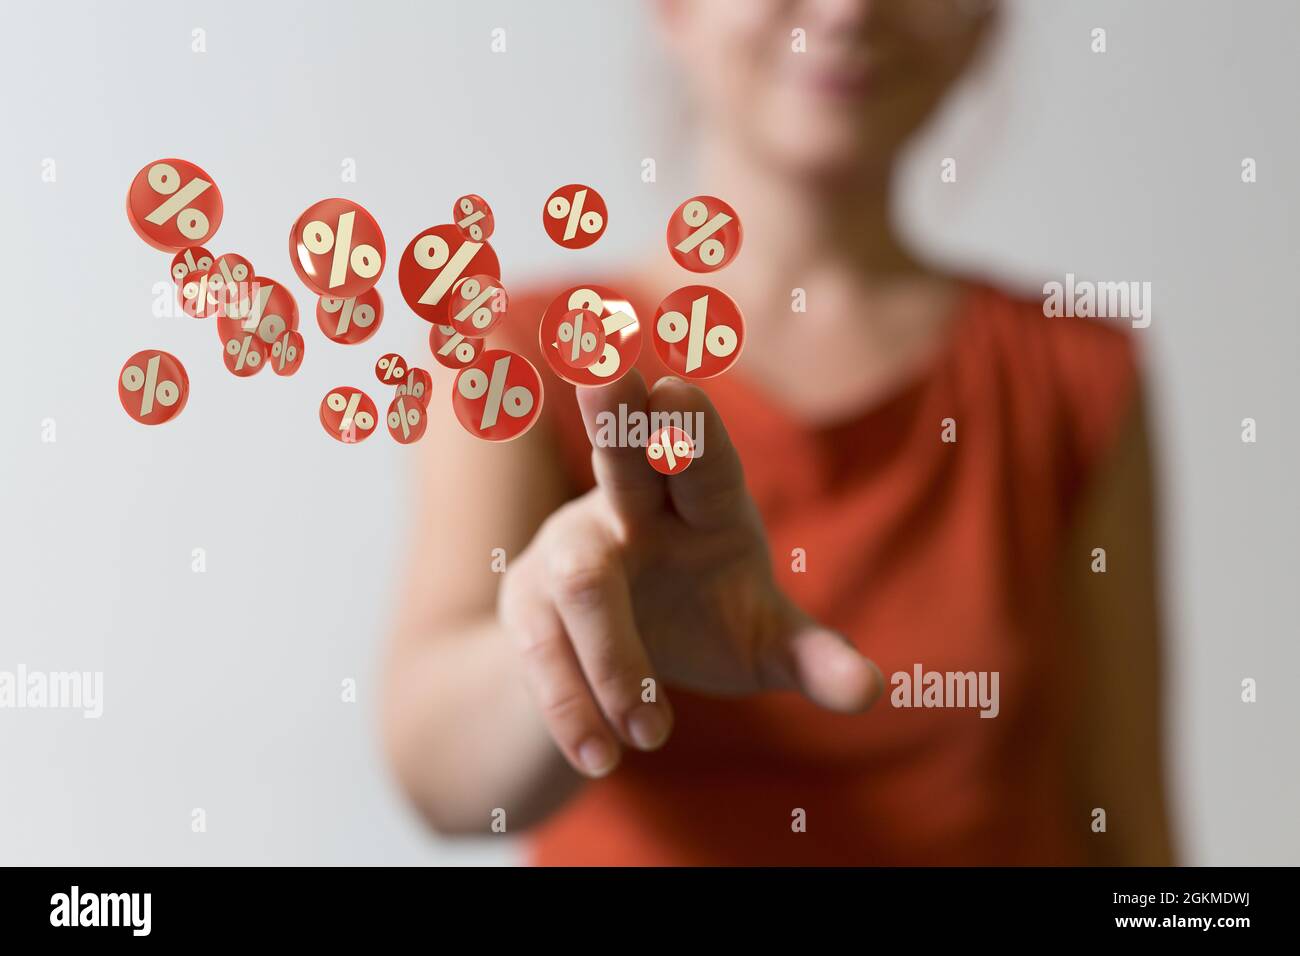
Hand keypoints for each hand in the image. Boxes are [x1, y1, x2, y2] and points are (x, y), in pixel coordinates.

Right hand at [498, 371, 882, 776]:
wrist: (612, 669)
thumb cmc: (703, 622)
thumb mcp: (763, 643)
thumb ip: (813, 658)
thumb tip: (875, 692)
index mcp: (702, 504)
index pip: (704, 461)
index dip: (692, 430)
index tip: (678, 391)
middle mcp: (631, 510)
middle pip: (623, 461)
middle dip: (615, 417)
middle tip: (604, 367)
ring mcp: (572, 551)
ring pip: (585, 581)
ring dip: (617, 654)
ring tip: (652, 732)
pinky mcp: (529, 607)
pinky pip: (544, 650)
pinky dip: (572, 703)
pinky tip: (597, 754)